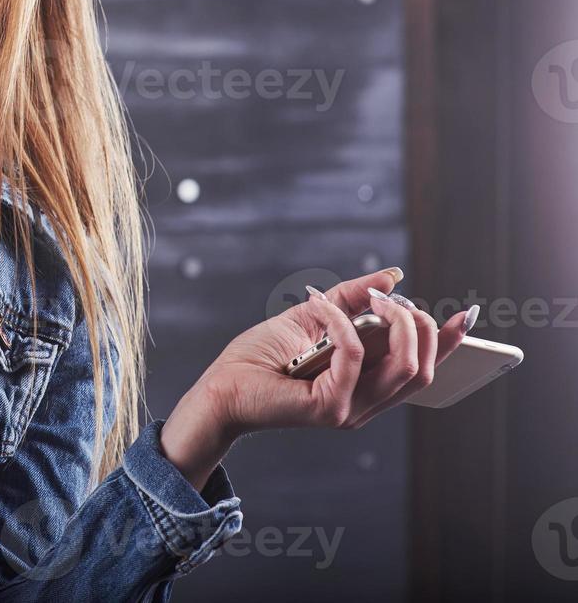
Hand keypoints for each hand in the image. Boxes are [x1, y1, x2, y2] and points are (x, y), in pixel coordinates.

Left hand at [197, 268, 474, 439]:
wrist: (220, 387)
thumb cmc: (262, 356)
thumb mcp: (313, 317)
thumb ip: (351, 299)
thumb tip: (392, 276)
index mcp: (368, 386)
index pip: (423, 369)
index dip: (449, 344)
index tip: (466, 315)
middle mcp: (366, 404)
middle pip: (422, 368)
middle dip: (420, 326)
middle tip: (392, 299)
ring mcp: (350, 409)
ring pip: (404, 368)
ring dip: (397, 324)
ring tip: (375, 298)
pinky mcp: (328, 407)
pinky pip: (352, 357)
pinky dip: (342, 322)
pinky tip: (320, 303)